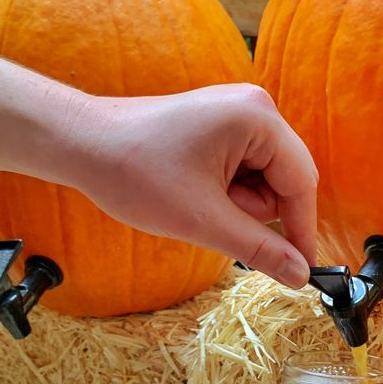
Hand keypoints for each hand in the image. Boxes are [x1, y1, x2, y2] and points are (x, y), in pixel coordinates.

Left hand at [62, 84, 317, 288]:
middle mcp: (254, 107)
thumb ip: (259, 248)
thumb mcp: (202, 220)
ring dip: (235, 203)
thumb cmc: (135, 173)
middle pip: (284, 180)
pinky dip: (223, 191)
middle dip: (252, 210)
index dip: (302, 231)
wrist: (80, 143)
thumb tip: (301, 277)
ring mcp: (236, 112)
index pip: (301, 183)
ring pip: (262, 180)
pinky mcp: (218, 124)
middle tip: (210, 216)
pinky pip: (242, 169)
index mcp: (258, 118)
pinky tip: (190, 190)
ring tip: (193, 200)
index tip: (302, 273)